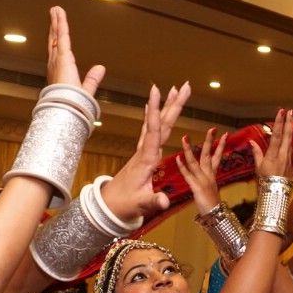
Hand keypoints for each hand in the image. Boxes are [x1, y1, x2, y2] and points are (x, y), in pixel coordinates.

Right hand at [46, 5, 104, 97]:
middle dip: (54, 27)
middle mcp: (55, 64)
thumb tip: (100, 69)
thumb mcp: (85, 89)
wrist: (66, 106)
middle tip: (53, 15)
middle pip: (54, 41)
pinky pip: (62, 35)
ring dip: (55, 22)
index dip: (57, 41)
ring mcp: (57, 59)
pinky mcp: (62, 55)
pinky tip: (59, 12)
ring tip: (55, 10)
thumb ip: (92, 79)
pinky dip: (60, 23)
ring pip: (56, 35)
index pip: (58, 52)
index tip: (56, 32)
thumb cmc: (72, 103)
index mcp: (60, 72)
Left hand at [100, 83, 191, 219]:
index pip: (153, 131)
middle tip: (184, 85)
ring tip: (176, 89)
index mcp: (146, 160)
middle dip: (173, 104)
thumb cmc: (123, 204)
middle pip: (161, 123)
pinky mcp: (142, 155)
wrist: (108, 206)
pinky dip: (153, 117)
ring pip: (157, 124)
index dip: (155, 111)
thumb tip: (164, 201)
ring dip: (167, 107)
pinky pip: (149, 131)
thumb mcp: (141, 205)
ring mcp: (143, 152)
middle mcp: (144, 151)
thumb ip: (154, 201)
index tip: (156, 90)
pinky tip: (151, 106)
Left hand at [175, 128, 226, 212]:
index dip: (220, 145)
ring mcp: (202, 181)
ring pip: (195, 162)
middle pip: (208, 155)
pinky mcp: (196, 188)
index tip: (224, 134)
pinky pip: (188, 175)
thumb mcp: (212, 192)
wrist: (215, 219)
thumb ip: (210, 183)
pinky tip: (177, 158)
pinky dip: (183, 166)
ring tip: (185, 137)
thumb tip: (209, 178)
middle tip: (213, 128)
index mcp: (212, 175)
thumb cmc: (213, 207)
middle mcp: (208, 176)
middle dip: (210, 141)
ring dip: (189, 149)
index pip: (217, 156)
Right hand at [252, 109, 292, 178]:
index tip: (281, 112)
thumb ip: (256, 153)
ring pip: (290, 141)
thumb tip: (251, 142)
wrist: (276, 193)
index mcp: (273, 155)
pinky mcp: (291, 162)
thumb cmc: (264, 181)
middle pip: (287, 135)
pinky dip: (289, 140)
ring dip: (290, 129)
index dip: (279, 123)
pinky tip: (288, 136)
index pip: (276, 136)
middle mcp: (283, 155)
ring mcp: (288, 158)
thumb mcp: (258, 167)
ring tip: (291, 119)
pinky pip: (290, 148)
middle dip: (289, 122)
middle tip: (291, 111)